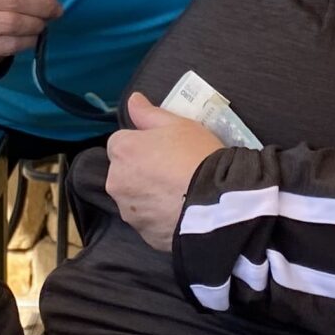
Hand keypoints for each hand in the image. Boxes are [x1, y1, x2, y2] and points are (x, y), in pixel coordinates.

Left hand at [105, 93, 221, 250]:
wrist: (217, 203)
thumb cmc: (198, 156)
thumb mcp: (179, 125)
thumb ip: (149, 113)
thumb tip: (132, 100)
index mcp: (122, 151)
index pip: (121, 143)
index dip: (143, 145)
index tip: (164, 150)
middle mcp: (116, 182)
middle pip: (124, 172)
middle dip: (141, 171)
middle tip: (173, 171)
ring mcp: (128, 211)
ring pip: (134, 198)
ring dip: (148, 196)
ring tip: (179, 194)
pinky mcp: (143, 234)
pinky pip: (148, 221)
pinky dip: (158, 217)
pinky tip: (180, 211)